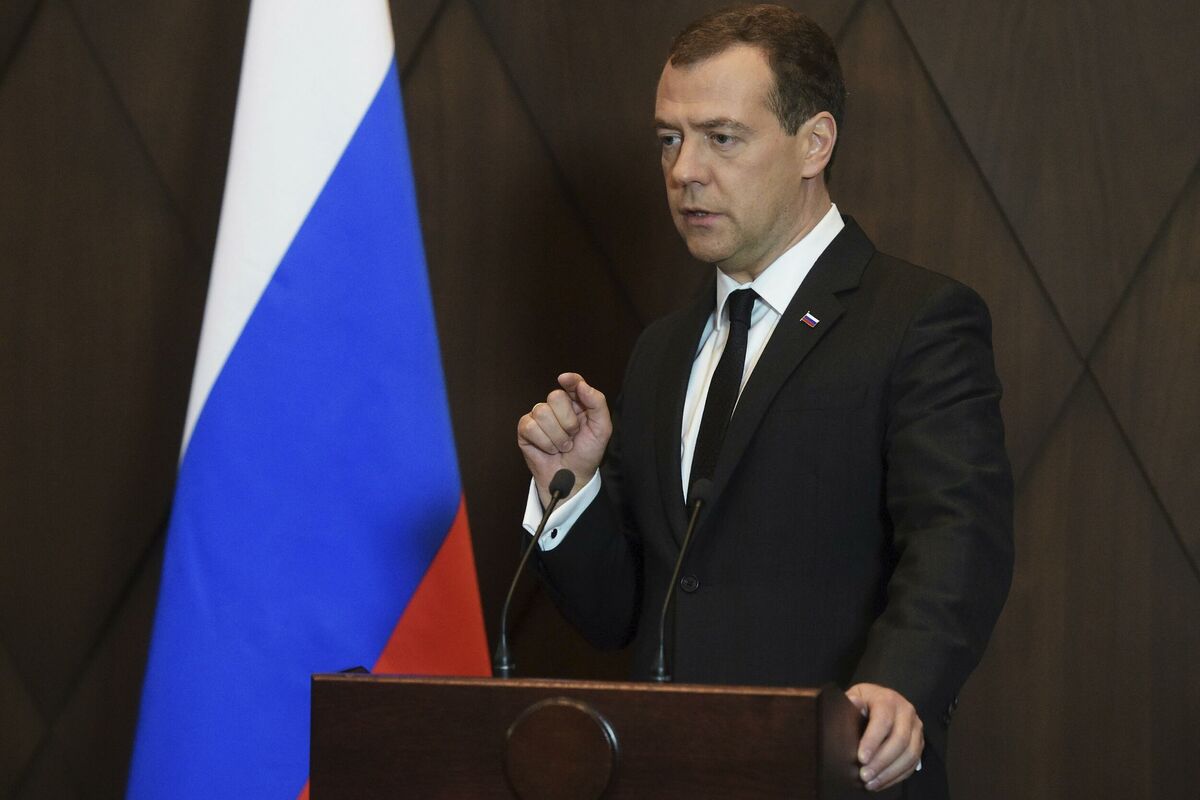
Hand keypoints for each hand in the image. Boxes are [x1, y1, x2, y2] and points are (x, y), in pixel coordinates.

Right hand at [517, 373, 611, 504]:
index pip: (572, 383)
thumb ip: (597, 403)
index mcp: (576, 404)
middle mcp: (556, 408)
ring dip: (557, 436)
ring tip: (563, 446)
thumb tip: (582, 384)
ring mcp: (539, 417)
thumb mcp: (602, 429)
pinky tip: (549, 449)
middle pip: (555, 396)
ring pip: (542, 412)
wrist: (573, 478)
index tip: (565, 380)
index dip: (569, 380)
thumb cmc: (587, 454)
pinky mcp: (525, 430)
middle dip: (568, 421)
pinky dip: (544, 442)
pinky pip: (530, 426)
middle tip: (573, 436)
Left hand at [845, 683, 923, 791]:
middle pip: (900, 740)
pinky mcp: (919, 742)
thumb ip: (852, 703)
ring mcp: (916, 728)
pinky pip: (913, 763)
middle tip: (864, 776)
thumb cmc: (863, 702)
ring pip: (910, 754)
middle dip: (881, 761)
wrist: (878, 700)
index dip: (873, 741)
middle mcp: (906, 712)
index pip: (883, 721)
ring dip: (890, 772)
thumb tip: (854, 703)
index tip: (861, 758)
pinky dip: (897, 776)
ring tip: (871, 783)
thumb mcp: (854, 697)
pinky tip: (881, 782)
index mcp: (888, 700)